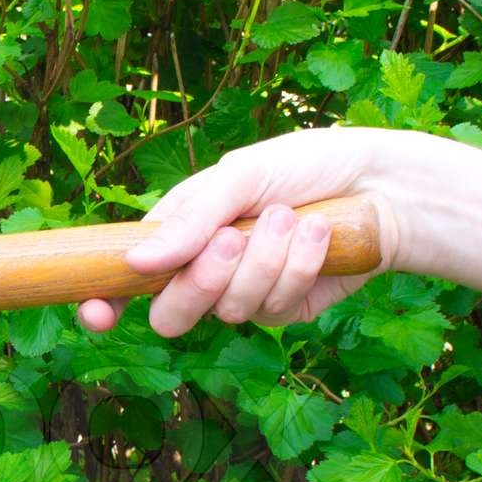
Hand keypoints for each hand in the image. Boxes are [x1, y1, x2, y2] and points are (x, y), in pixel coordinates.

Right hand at [78, 128, 412, 337]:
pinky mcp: (284, 310)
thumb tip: (137, 262)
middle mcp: (204, 271)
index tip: (99, 312)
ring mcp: (243, 295)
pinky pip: (274, 307)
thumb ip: (190, 220)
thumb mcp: (240, 175)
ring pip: (228, 311)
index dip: (104, 302)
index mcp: (177, 235)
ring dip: (263, 260)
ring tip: (289, 216)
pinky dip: (297, 266)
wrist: (382, 184)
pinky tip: (317, 234)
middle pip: (171, 316)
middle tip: (233, 237)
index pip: (124, 281)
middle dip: (201, 281)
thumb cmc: (305, 165)